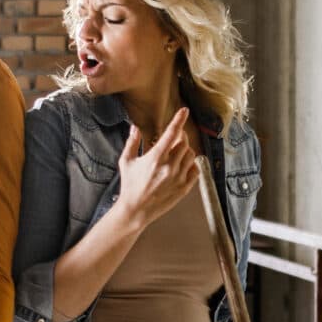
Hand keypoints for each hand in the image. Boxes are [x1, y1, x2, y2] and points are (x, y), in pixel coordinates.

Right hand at [116, 107, 199, 226]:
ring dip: (185, 151)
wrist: (135, 210)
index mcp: (155, 158)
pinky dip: (191, 165)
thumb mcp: (126, 162)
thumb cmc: (129, 185)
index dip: (179, 119)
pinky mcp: (184, 188)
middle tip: (174, 139)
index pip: (172, 133)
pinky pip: (195, 170)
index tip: (184, 111)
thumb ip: (132, 142)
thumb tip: (134, 127)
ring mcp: (178, 178)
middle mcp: (169, 167)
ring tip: (175, 154)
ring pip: (191, 155)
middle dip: (180, 137)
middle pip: (184, 143)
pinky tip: (181, 166)